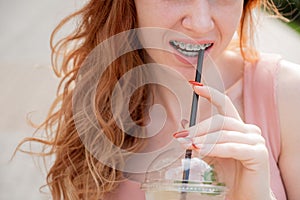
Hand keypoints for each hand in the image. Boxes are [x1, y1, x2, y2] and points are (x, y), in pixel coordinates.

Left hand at [175, 84, 273, 199]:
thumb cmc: (228, 174)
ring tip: (187, 144)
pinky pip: (232, 147)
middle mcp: (249, 130)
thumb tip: (182, 126)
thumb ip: (201, 139)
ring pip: (224, 133)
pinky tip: (201, 150)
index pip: (225, 104)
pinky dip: (214, 148)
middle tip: (181, 135)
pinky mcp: (259, 154)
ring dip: (202, 139)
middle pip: (220, 121)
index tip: (194, 86)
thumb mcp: (210, 152)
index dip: (210, 93)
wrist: (244, 196)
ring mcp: (256, 141)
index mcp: (238, 127)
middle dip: (198, 128)